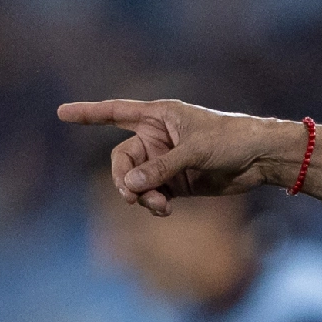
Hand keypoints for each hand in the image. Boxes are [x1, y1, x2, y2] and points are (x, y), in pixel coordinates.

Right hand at [57, 99, 298, 215]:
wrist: (260, 159)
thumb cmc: (231, 140)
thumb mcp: (194, 150)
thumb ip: (161, 167)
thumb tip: (129, 187)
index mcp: (158, 115)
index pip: (115, 112)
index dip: (88, 114)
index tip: (61, 113)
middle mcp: (156, 137)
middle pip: (121, 159)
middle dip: (124, 179)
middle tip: (132, 196)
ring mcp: (164, 161)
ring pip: (135, 181)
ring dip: (140, 196)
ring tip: (158, 206)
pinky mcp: (175, 182)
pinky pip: (151, 194)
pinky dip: (153, 204)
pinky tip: (164, 210)